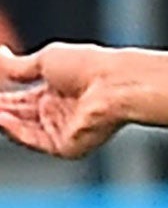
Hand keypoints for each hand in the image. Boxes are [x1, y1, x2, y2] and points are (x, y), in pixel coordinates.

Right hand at [0, 43, 126, 158]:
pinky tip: (0, 118)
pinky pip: (34, 140)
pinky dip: (14, 130)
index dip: (0, 99)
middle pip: (18, 117)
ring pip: (21, 130)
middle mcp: (59, 113)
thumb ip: (18, 67)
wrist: (116, 83)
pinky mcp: (67, 146)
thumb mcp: (44, 61)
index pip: (20, 100)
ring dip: (2, 120)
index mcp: (57, 94)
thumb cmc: (90, 67)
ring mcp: (63, 130)